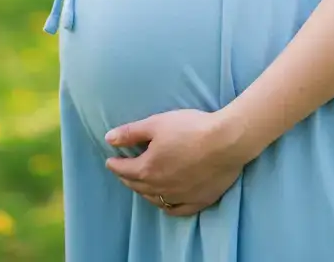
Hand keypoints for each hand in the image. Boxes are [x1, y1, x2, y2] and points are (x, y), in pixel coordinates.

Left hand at [104, 109, 247, 216]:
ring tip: (140, 185)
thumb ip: (131, 132)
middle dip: (127, 178)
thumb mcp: (157, 123)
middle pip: (137, 185)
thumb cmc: (190, 128)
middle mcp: (160, 187)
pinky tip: (165, 203)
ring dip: (144, 192)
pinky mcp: (197, 201)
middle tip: (123, 171)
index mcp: (147, 168)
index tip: (110, 161)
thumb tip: (108, 138)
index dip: (115, 164)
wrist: (225, 142)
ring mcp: (179, 196)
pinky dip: (167, 206)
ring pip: (155, 199)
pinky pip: (176, 209)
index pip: (124, 169)